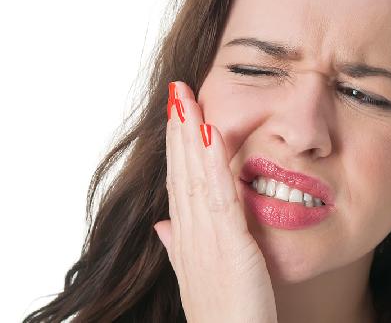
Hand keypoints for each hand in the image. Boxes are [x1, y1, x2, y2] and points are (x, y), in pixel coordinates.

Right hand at [154, 81, 277, 322]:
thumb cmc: (223, 313)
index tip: (176, 114)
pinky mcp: (227, 244)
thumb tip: (162, 225)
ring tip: (186, 98)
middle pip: (181, 171)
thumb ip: (179, 247)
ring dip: (190, 134)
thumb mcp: (196, 275)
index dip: (176, 146)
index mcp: (185, 237)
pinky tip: (212, 133)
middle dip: (178, 129)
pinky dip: (213, 162)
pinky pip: (219, 196)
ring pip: (194, 175)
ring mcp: (204, 237)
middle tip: (177, 90)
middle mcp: (188, 232)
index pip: (178, 181)